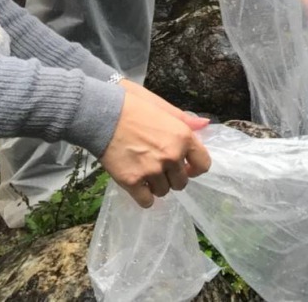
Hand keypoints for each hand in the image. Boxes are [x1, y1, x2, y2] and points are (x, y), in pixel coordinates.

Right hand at [99, 81, 210, 208]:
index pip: (203, 164)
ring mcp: (152, 170)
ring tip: (145, 172)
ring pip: (164, 192)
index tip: (185, 166)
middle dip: (172, 177)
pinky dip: (143, 196)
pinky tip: (138, 185)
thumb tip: (205, 125)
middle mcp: (171, 156)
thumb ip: (184, 119)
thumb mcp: (161, 106)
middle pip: (182, 182)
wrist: (102, 114)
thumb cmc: (132, 105)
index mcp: (183, 137)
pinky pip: (147, 202)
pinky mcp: (132, 182)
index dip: (194, 167)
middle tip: (159, 167)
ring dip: (156, 185)